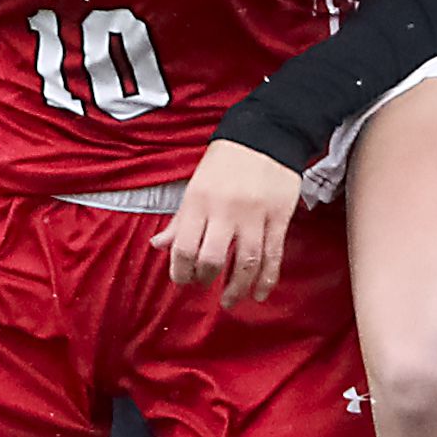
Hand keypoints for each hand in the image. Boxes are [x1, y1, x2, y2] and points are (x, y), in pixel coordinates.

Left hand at [153, 140, 303, 308]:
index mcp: (199, 202)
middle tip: (205, 285)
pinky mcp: (280, 218)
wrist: (265, 135)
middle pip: (211, 259)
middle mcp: (225, 211)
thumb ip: (179, 220)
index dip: (180, 271)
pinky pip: (273, 256)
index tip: (183, 280)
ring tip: (230, 301)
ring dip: (236, 288)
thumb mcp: (195, 186)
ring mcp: (255, 216)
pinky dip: (266, 279)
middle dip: (205, 279)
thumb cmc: (224, 163)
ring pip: (245, 263)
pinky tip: (259, 294)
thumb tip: (157, 246)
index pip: (183, 247)